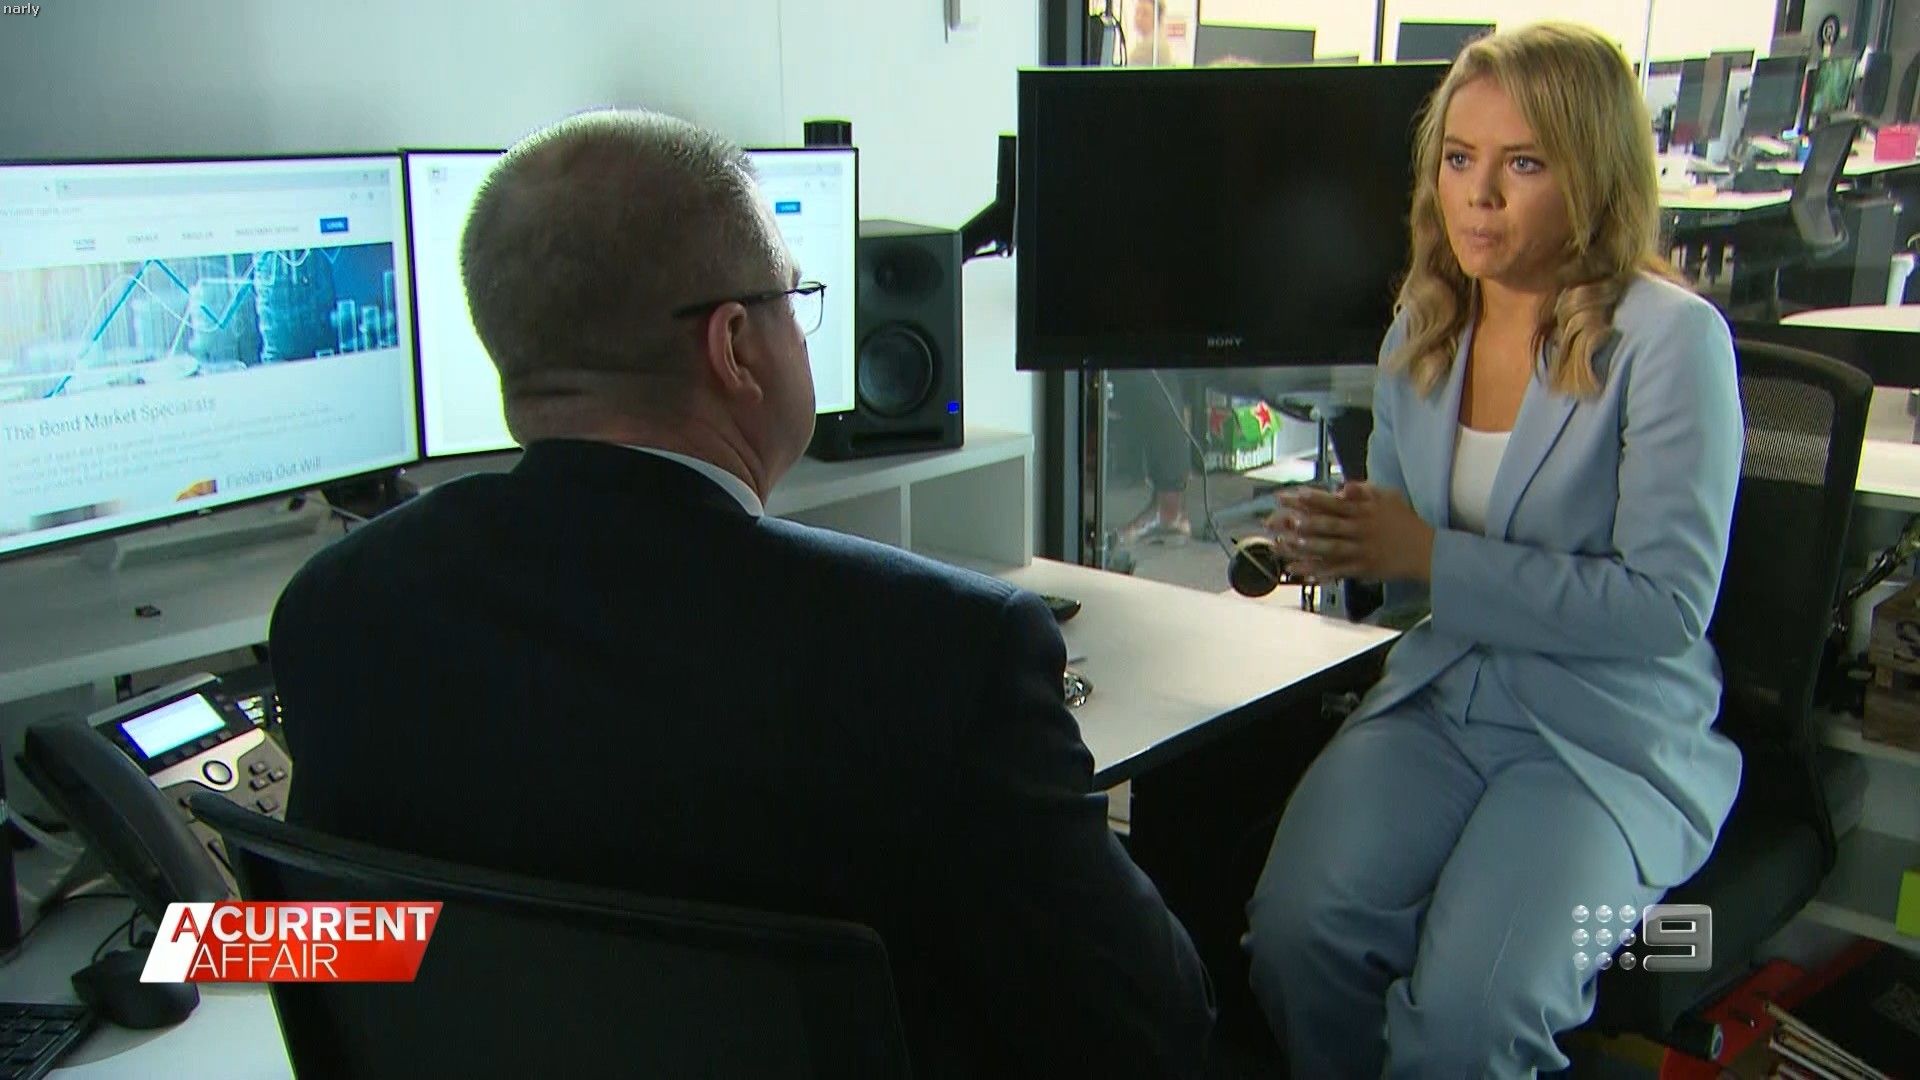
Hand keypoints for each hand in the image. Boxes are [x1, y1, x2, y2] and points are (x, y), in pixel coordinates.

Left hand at [1266, 483, 1434, 583]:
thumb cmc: (1405, 521)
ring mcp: (1360, 550)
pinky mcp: (1362, 568)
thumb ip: (1364, 490)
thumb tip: (1343, 486)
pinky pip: (1337, 571)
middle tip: (1279, 520)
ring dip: (1307, 547)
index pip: (1333, 503)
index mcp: (1364, 510)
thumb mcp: (1388, 497)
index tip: (1291, 496)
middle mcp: (1360, 529)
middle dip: (1301, 522)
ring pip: (1330, 548)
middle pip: (1327, 524)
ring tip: (1285, 545)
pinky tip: (1301, 573)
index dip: (1311, 499)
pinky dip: (1319, 572)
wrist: (1426, 550)